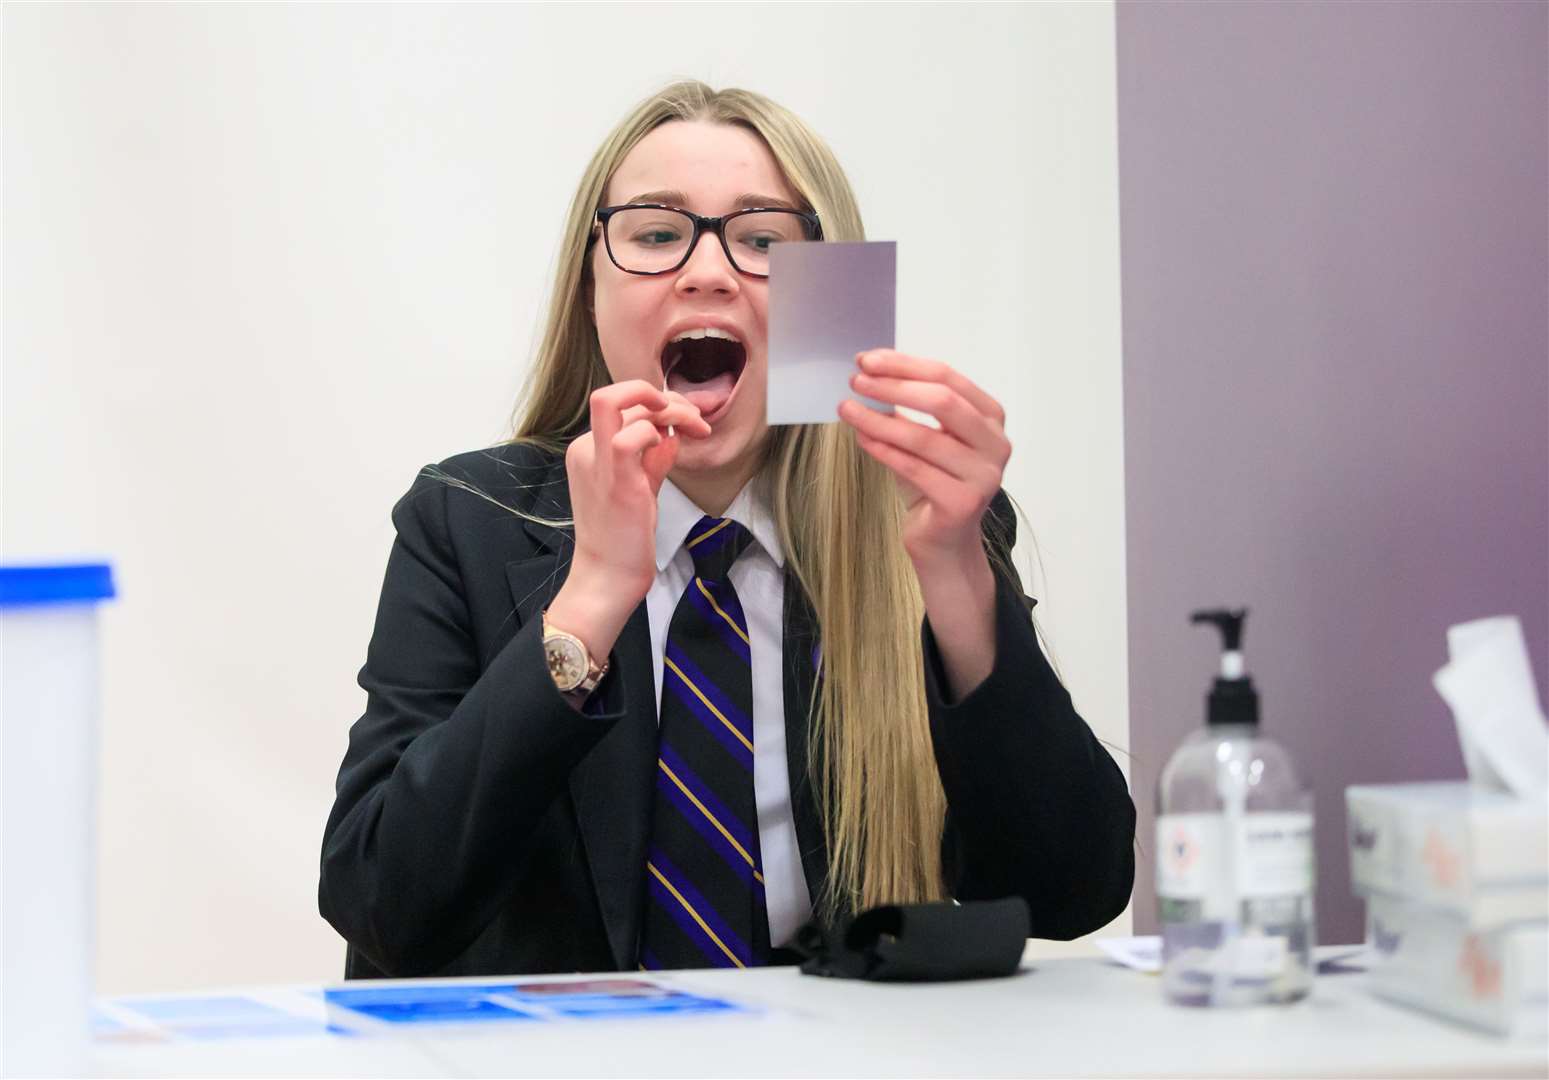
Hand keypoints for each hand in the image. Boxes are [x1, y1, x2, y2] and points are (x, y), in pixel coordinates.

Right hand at [547, 380, 709, 658]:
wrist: (608, 575)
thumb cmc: (624, 535)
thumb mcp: (642, 485)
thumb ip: (654, 457)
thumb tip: (673, 434)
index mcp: (587, 449)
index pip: (622, 406)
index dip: (659, 404)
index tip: (688, 421)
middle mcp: (586, 449)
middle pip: (613, 393)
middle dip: (661, 395)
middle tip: (693, 418)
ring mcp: (596, 462)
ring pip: (616, 400)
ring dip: (667, 409)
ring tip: (694, 429)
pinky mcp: (616, 480)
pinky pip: (632, 436)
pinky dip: (657, 432)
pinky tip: (672, 450)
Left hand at [839, 350, 1010, 697]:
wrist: (942, 542)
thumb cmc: (932, 482)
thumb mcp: (923, 435)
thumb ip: (908, 404)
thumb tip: (870, 371)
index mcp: (990, 417)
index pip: (947, 377)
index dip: (904, 365)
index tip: (867, 360)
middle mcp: (995, 444)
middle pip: (943, 401)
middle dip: (893, 386)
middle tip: (856, 381)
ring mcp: (984, 475)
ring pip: (924, 437)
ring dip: (879, 419)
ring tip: (847, 409)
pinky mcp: (964, 503)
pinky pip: (914, 469)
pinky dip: (883, 450)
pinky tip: (861, 438)